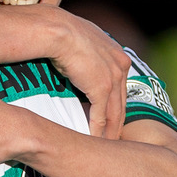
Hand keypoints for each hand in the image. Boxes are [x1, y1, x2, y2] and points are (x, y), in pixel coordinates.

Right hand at [46, 14, 130, 138]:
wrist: (55, 30)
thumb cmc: (59, 32)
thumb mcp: (81, 42)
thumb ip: (86, 54)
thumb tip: (76, 60)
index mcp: (117, 54)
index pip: (120, 87)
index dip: (116, 105)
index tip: (111, 120)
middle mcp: (120, 66)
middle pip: (122, 102)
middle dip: (117, 124)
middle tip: (113, 141)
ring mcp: (114, 77)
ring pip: (115, 113)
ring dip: (110, 132)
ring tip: (106, 147)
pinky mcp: (102, 88)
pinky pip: (101, 116)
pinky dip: (98, 131)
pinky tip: (95, 142)